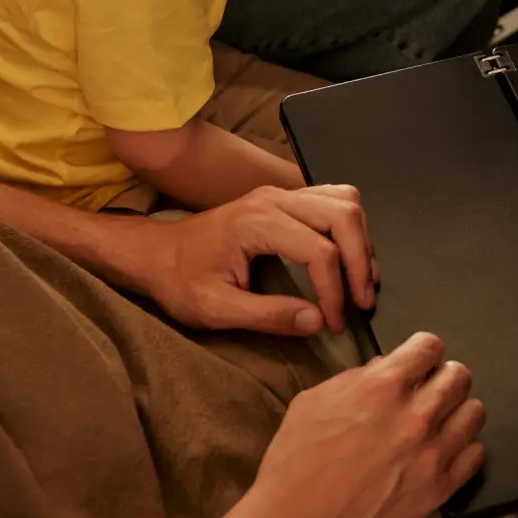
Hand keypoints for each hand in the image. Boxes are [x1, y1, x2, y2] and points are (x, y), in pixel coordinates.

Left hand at [139, 185, 377, 334]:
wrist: (156, 253)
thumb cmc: (180, 279)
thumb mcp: (216, 308)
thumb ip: (268, 316)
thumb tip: (317, 320)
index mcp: (257, 222)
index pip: (319, 251)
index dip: (335, 291)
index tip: (334, 323)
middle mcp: (273, 198)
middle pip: (342, 215)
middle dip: (360, 261)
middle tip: (361, 302)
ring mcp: (279, 194)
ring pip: (343, 200)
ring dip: (359, 240)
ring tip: (360, 282)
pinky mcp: (282, 199)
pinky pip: (331, 200)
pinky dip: (349, 228)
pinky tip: (347, 259)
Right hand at [236, 333, 485, 517]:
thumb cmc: (296, 463)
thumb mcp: (316, 401)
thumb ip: (356, 379)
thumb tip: (383, 369)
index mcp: (382, 386)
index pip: (429, 346)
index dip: (425, 349)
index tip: (421, 358)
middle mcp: (414, 416)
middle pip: (459, 375)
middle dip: (444, 374)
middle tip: (431, 385)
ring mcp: (430, 454)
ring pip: (474, 412)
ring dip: (458, 409)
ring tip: (442, 417)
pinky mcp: (438, 490)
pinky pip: (476, 455)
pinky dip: (465, 447)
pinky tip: (446, 449)